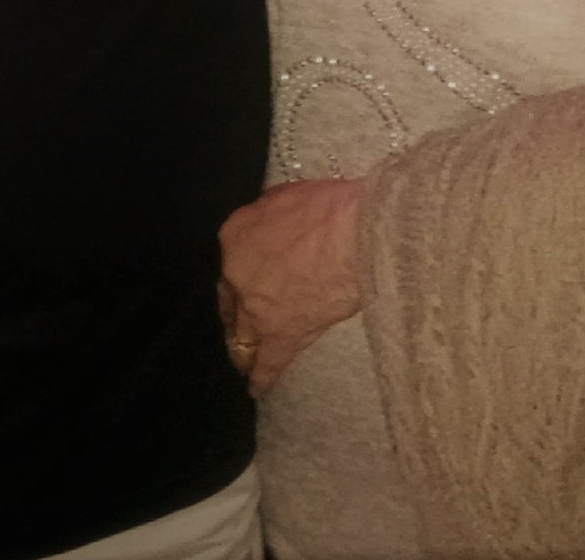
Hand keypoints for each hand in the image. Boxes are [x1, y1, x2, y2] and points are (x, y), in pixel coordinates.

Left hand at [217, 176, 363, 395]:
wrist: (354, 236)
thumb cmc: (327, 208)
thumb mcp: (283, 197)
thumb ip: (265, 217)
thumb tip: (268, 228)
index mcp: (234, 236)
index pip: (229, 259)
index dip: (239, 271)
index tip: (247, 277)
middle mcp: (236, 275)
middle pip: (229, 301)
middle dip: (234, 312)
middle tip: (239, 321)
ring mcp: (256, 310)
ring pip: (240, 337)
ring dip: (241, 348)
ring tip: (243, 359)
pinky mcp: (283, 336)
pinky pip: (268, 364)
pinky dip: (262, 378)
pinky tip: (256, 388)